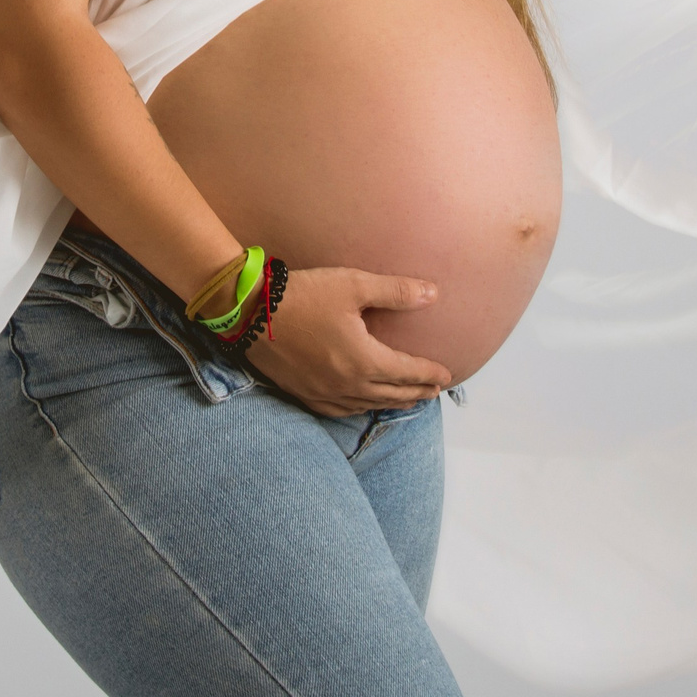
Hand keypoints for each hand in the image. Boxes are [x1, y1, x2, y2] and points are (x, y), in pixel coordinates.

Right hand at [241, 267, 451, 417]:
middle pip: (392, 394)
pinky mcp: (304, 394)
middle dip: (417, 393)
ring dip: (392, 403)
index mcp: (364, 360)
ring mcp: (324, 394)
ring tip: (408, 400)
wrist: (250, 313)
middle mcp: (347, 384)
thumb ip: (396, 292)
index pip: (408, 373)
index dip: (429, 374)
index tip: (446, 375)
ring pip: (368, 405)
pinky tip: (363, 405)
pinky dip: (361, 409)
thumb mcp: (353, 285)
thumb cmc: (303, 295)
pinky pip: (341, 411)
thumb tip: (433, 294)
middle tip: (434, 392)